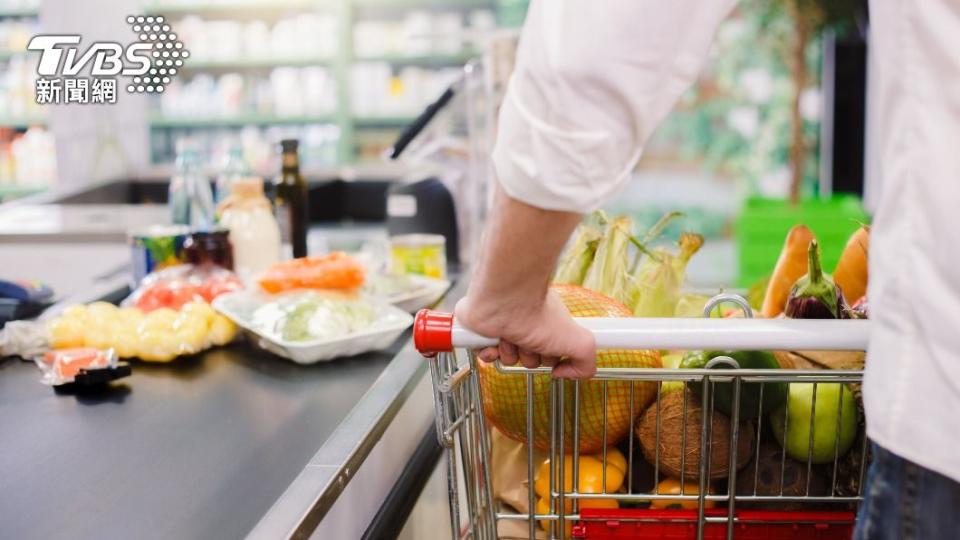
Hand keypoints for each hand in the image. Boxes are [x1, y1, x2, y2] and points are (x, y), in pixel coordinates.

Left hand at [455, 289, 596, 378]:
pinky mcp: (481, 330)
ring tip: (510, 336)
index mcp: (548, 325)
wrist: (506, 300)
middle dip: (529, 357)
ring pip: (507, 359)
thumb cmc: (539, 314)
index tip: (550, 352)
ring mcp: (503, 327)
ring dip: (509, 353)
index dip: (550, 358)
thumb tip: (563, 374)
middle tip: (530, 341)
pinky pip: (484, 355)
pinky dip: (488, 353)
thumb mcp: (581, 343)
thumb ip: (586, 364)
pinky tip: (494, 341)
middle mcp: (527, 325)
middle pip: (529, 360)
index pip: (550, 355)